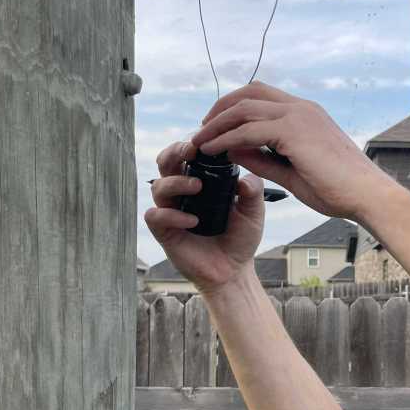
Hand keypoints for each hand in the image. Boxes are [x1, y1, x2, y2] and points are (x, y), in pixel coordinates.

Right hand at [144, 141, 264, 293]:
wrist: (234, 269)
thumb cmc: (240, 236)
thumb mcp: (253, 211)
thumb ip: (253, 192)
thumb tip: (246, 179)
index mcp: (200, 180)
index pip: (188, 154)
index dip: (192, 143)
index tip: (205, 140)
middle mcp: (181, 192)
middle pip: (166, 162)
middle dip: (175, 152)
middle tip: (191, 151)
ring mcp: (171, 210)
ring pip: (158, 186)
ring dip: (176, 182)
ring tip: (197, 187)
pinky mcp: (165, 232)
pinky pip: (156, 216)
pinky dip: (171, 215)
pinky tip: (192, 221)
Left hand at [190, 82, 392, 220]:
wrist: (366, 195)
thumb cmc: (338, 188)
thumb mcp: (292, 171)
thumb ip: (264, 158)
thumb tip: (233, 150)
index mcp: (306, 114)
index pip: (263, 96)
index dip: (235, 107)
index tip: (217, 126)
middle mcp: (301, 108)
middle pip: (249, 92)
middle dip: (220, 108)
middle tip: (202, 128)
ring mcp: (298, 115)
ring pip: (244, 108)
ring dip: (217, 123)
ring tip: (199, 140)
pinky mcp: (293, 131)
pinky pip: (249, 130)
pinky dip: (226, 138)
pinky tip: (212, 150)